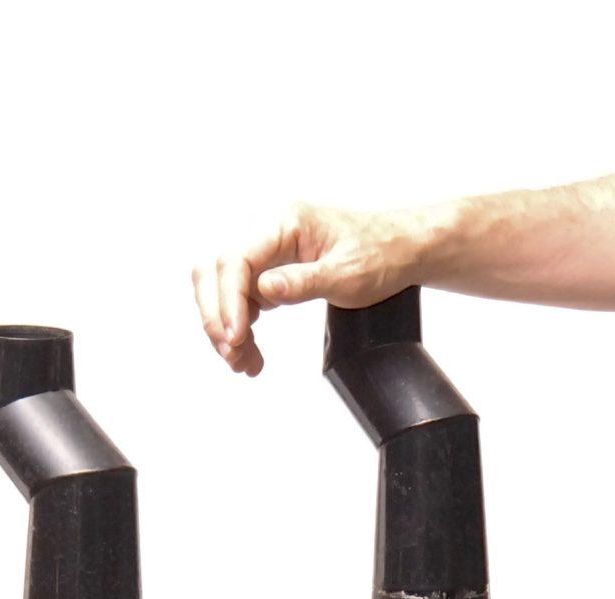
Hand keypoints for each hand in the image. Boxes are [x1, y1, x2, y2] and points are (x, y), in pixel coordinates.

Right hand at [193, 203, 436, 378]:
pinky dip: (239, 324)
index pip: (236, 258)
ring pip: (222, 284)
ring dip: (224, 325)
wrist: (397, 249)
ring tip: (242, 362)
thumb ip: (302, 283)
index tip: (235, 336)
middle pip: (216, 268)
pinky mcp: (268, 267)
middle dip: (217, 316)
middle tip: (232, 355)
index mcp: (283, 220)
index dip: (228, 300)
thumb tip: (263, 290)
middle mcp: (266, 227)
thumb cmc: (378, 254)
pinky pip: (240, 294)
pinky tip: (250, 351)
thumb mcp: (345, 275)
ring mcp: (265, 247)